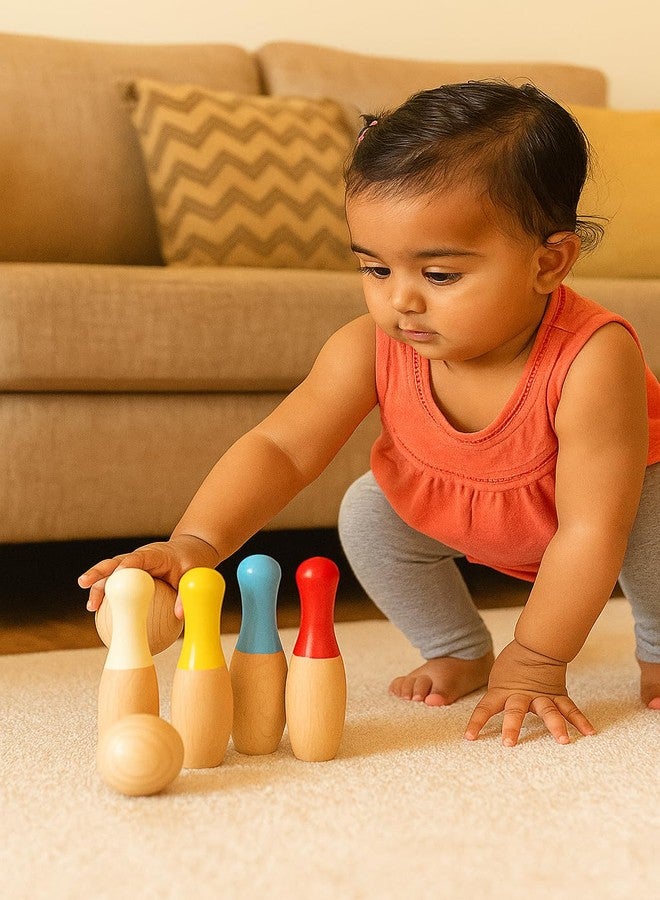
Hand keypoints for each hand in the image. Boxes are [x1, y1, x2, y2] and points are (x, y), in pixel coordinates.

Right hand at [78, 534, 219, 618]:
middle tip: (83, 583)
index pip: (135, 558)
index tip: (116, 577)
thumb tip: (180, 615)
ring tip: (90, 607)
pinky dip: (109, 597)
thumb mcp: (195, 574)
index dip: (124, 566)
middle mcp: (139, 558)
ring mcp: (133, 566)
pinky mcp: (132, 575)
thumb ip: (186, 593)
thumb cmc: (193, 561)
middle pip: (114, 564)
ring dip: (98, 587)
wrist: (191, 551)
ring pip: (111, 575)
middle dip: (98, 573)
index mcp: (153, 554)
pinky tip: (103, 615)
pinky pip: (118, 585)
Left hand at [464, 639, 595, 745]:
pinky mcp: (557, 696)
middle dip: (512, 726)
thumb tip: (484, 713)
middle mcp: (521, 696)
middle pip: (515, 711)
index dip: (477, 723)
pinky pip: (570, 709)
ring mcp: (541, 696)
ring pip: (547, 711)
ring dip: (555, 726)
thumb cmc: (513, 665)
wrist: (535, 645)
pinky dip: (580, 721)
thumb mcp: (498, 680)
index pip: (485, 708)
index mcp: (502, 692)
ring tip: (563, 740)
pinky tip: (589, 732)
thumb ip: (496, 697)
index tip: (469, 737)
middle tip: (509, 743)